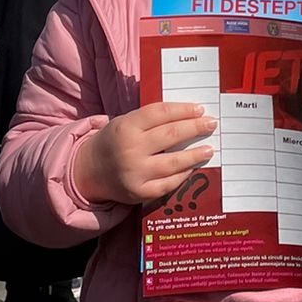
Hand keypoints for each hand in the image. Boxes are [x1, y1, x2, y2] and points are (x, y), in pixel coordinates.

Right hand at [72, 102, 216, 204]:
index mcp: (126, 127)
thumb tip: (189, 116)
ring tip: (209, 149)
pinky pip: (168, 184)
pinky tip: (192, 168)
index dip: (183, 110)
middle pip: (170, 135)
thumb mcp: (126, 123)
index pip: (161, 113)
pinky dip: (182, 175)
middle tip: (211, 124)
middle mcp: (130, 149)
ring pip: (173, 162)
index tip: (200, 109)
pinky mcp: (139, 193)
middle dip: (195, 128)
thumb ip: (151, 120)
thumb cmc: (114, 142)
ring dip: (195, 155)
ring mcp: (135, 173)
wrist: (89, 171)